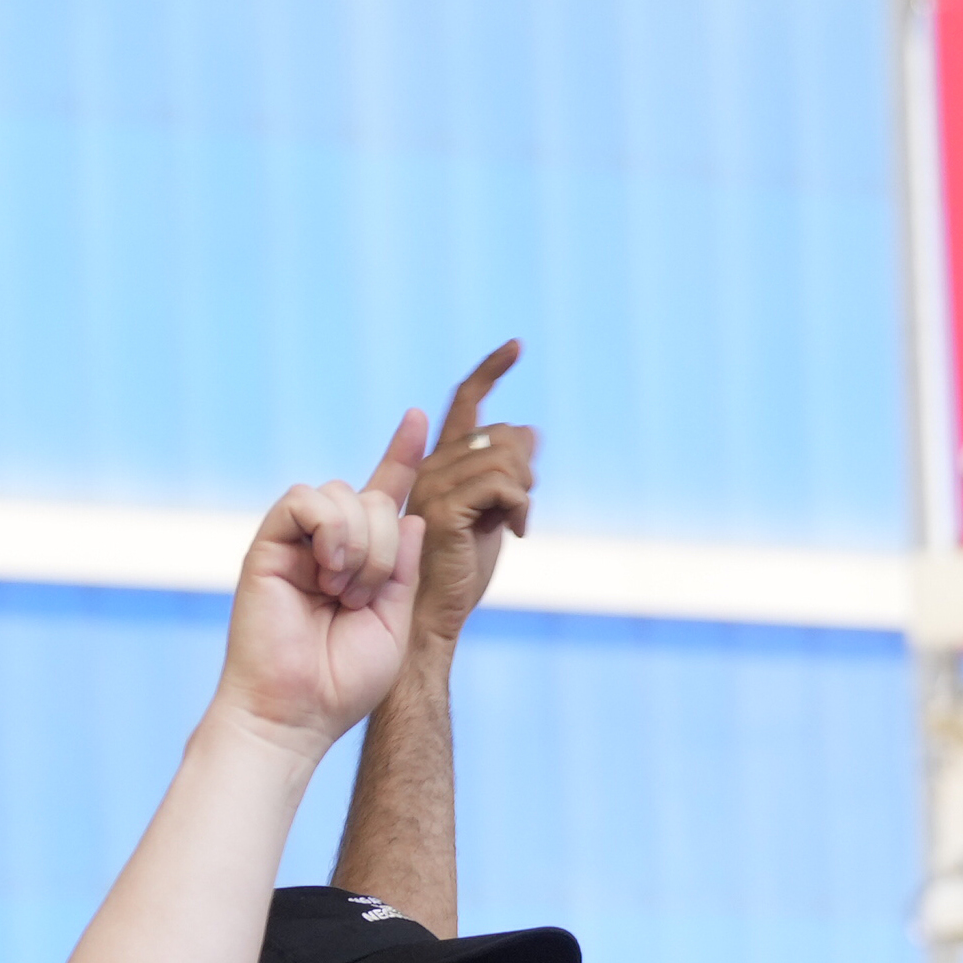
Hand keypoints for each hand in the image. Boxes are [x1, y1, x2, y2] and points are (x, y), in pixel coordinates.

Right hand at [218, 442, 423, 746]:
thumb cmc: (344, 680)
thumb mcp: (396, 620)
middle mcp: (328, 544)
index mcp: (361, 561)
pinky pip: (305, 500)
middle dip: (386, 546)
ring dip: (361, 544)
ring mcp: (296, 542)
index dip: (400, 457)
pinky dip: (329, 530)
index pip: (383, 496)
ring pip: (343, 495)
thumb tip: (409, 512)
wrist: (297, 710)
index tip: (418, 419)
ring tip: (343, 592)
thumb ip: (407, 566)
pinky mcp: (268, 543)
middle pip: (373, 498)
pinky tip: (328, 571)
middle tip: (364, 597)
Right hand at [399, 340, 536, 638]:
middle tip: (518, 510)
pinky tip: (515, 533)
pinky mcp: (443, 508)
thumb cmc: (458, 573)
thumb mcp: (494, 516)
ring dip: (525, 493)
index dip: (490, 370)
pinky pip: (504, 485)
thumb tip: (532, 429)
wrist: (430, 616)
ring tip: (514, 524)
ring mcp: (433, 485)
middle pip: (504, 434)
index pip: (465, 401)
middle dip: (526, 471)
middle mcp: (432, 466)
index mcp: (440, 462)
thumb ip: (509, 476)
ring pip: (507, 458)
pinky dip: (521, 508)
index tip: (516, 345)